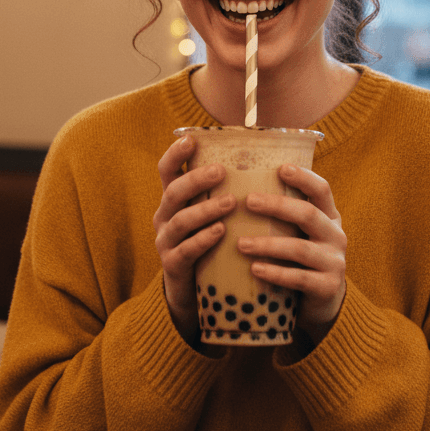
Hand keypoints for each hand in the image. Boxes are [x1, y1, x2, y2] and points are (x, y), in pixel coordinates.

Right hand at [154, 135, 234, 345]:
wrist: (194, 292)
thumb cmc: (211, 243)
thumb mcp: (212, 214)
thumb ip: (224, 191)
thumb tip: (264, 160)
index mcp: (173, 200)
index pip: (166, 170)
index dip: (175, 154)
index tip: (190, 139)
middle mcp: (165, 217)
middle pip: (173, 192)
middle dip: (196, 179)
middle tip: (220, 171)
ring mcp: (166, 241)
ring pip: (181, 220)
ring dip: (205, 209)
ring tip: (230, 203)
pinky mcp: (173, 266)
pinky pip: (185, 250)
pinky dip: (203, 240)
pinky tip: (221, 233)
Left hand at [239, 165, 346, 344]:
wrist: (324, 301)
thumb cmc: (301, 258)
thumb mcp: (300, 233)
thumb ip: (284, 215)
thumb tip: (242, 186)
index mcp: (329, 217)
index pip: (322, 190)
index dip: (304, 177)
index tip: (281, 168)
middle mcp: (336, 236)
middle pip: (308, 214)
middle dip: (277, 206)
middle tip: (248, 201)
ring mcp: (335, 262)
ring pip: (300, 248)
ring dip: (268, 244)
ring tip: (241, 244)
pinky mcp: (328, 287)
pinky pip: (299, 278)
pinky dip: (276, 272)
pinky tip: (255, 269)